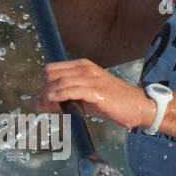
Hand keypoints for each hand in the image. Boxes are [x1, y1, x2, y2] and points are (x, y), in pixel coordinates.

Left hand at [36, 59, 155, 129]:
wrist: (137, 105)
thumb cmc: (112, 102)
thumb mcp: (86, 95)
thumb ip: (68, 95)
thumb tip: (48, 102)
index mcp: (82, 66)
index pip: (52, 69)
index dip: (42, 85)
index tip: (39, 100)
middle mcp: (85, 68)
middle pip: (51, 74)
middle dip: (41, 91)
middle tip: (39, 107)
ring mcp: (91, 78)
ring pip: (58, 82)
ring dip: (46, 96)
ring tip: (42, 109)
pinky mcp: (96, 90)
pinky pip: (71, 90)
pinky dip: (58, 95)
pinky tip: (52, 101)